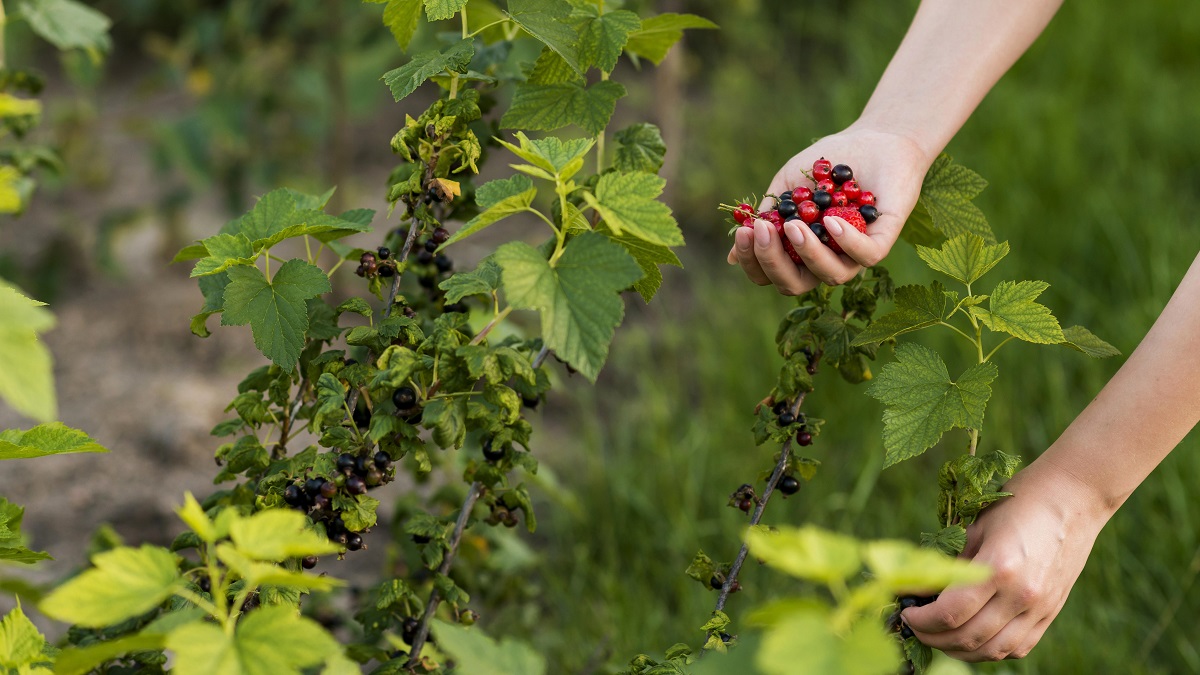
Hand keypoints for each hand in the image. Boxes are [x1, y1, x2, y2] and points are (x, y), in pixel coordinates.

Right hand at [726, 125, 928, 294]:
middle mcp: (826, 260)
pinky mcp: (883, 240)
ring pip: (830, 275)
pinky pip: (866, 256)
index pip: (771, 274)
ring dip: (807, 253)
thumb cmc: (824, 166)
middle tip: (763, 231)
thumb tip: (731, 257)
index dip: (753, 263)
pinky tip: (830, 221)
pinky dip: (846, 242)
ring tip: (795, 224)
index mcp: (799, 253)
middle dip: (773, 262)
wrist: (870, 139)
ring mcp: (855, 254)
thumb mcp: (786, 188)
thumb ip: (765, 219)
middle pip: (795, 285)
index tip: (744, 233)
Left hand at [901, 458, 1113, 660]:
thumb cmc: (1018, 503)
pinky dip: (990, 650)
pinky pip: (1017, 647)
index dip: (920, 620)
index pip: (949, 613)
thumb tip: (918, 590)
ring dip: (959, 650)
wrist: (1073, 498)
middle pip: (968, 638)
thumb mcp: (976, 528)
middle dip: (932, 638)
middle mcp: (1021, 595)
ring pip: (993, 651)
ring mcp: (1040, 608)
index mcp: (998, 568)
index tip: (905, 613)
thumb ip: (951, 565)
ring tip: (938, 636)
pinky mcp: (1050, 613)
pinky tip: (971, 638)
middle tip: (915, 626)